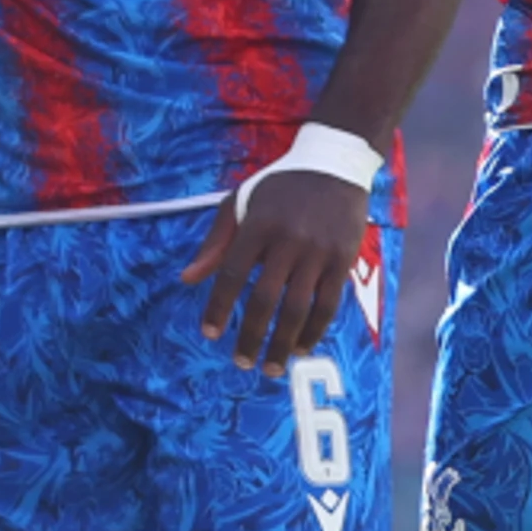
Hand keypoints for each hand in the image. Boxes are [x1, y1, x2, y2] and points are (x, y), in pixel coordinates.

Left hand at [183, 166, 373, 376]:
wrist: (336, 163)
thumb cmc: (281, 186)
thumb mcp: (240, 201)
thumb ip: (216, 242)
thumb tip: (187, 279)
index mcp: (258, 225)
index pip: (232, 275)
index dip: (218, 307)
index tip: (210, 334)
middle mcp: (288, 240)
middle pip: (265, 299)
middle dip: (251, 336)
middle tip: (241, 361)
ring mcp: (319, 251)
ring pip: (298, 308)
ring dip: (282, 343)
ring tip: (270, 367)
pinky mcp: (343, 259)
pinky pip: (328, 303)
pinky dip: (314, 330)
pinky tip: (301, 347)